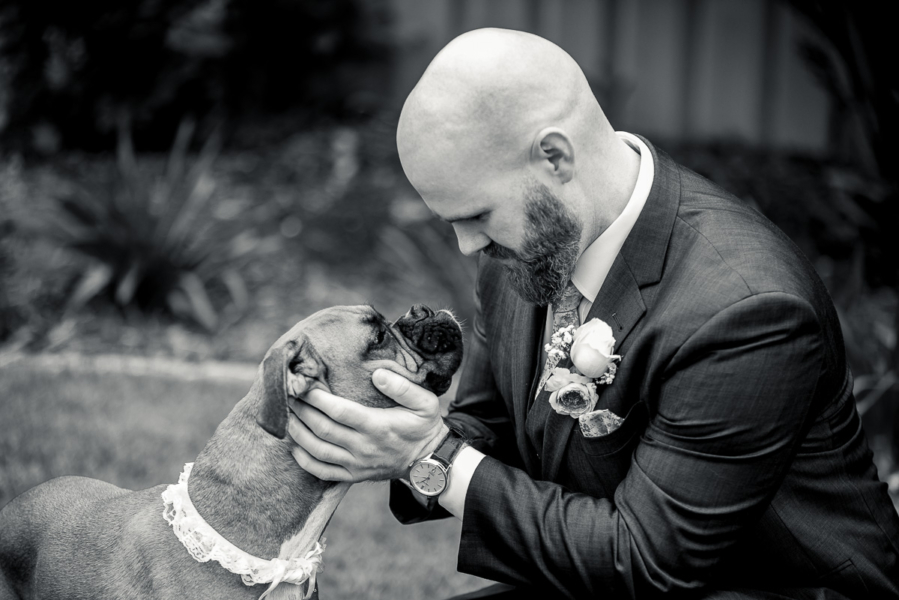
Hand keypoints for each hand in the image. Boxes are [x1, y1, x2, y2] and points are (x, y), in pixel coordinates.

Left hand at [287, 369, 448, 481]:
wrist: (429, 461)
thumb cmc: (424, 427)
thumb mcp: (425, 402)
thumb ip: (403, 387)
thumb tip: (378, 375)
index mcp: (378, 426)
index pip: (340, 412)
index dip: (317, 399)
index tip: (303, 385)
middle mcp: (363, 447)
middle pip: (323, 429)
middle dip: (301, 411)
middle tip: (287, 394)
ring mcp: (356, 464)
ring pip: (317, 450)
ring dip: (297, 432)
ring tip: (286, 415)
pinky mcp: (353, 476)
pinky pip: (321, 472)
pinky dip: (304, 459)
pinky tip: (294, 445)